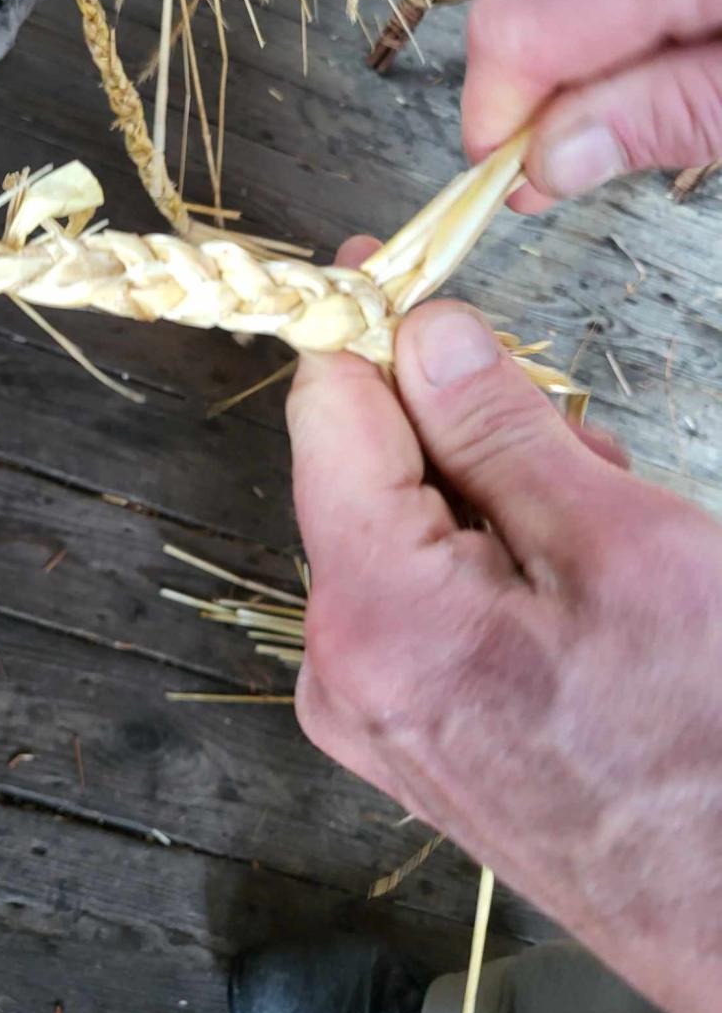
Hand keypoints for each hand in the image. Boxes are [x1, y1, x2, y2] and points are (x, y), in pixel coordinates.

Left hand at [288, 238, 721, 1012]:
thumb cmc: (709, 741)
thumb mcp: (621, 548)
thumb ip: (500, 428)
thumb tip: (421, 330)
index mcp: (373, 611)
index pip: (328, 412)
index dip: (366, 331)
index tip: (399, 271)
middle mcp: (340, 664)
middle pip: (362, 472)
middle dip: (456, 428)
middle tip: (573, 441)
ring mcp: (367, 706)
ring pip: (396, 531)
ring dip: (484, 495)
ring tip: (598, 530)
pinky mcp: (404, 725)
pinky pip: (416, 597)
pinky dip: (480, 558)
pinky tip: (568, 583)